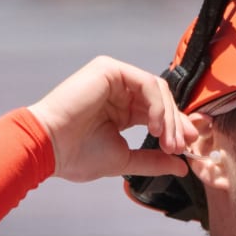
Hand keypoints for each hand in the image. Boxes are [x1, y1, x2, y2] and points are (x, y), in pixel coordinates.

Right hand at [27, 55, 198, 182]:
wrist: (48, 147)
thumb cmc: (77, 155)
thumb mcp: (124, 159)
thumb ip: (153, 160)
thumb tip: (182, 167)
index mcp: (120, 110)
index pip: (156, 114)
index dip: (175, 129)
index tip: (187, 149)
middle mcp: (118, 91)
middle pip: (161, 100)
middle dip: (177, 124)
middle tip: (183, 147)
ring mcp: (114, 78)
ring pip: (158, 91)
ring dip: (169, 117)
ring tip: (169, 142)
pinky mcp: (109, 69)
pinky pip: (147, 84)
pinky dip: (157, 106)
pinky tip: (155, 127)